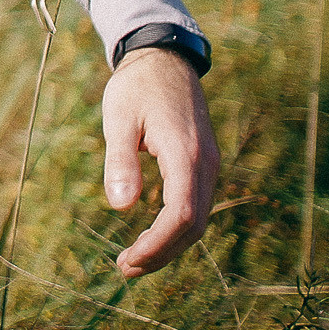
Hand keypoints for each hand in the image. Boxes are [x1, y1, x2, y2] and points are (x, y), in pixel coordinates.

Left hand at [100, 46, 219, 277]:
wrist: (164, 60)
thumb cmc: (136, 88)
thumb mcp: (119, 119)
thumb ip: (120, 161)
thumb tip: (120, 206)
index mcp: (186, 155)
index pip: (181, 216)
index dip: (157, 245)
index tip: (127, 261)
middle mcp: (206, 165)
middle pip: (193, 226)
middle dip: (161, 253)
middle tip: (125, 269)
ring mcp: (209, 165)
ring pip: (197, 219)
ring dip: (168, 245)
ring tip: (133, 261)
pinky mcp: (204, 164)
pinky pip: (195, 205)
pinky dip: (176, 228)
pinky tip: (150, 236)